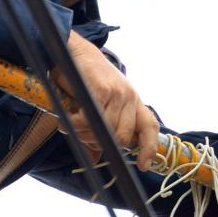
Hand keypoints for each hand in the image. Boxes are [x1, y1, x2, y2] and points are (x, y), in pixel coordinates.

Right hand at [51, 32, 159, 170]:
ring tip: (70, 122)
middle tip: (80, 134)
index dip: (148, 148)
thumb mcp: (96, 106)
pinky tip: (68, 115)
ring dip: (83, 134)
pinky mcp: (103, 91)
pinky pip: (90, 121)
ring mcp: (118, 94)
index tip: (143, 165)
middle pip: (122, 138)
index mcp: (133, 102)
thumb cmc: (83, 79)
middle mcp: (130, 97)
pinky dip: (76, 124)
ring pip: (105, 132)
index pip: (149, 127)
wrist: (72, 50)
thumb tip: (95, 159)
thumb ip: (98, 132)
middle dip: (98, 144)